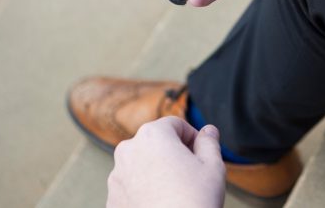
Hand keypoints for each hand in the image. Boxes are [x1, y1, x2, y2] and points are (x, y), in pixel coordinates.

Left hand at [107, 117, 225, 207]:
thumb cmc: (194, 201)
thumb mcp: (213, 166)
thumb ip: (209, 142)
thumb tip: (208, 130)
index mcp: (152, 135)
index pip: (176, 124)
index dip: (193, 137)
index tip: (202, 155)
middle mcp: (128, 150)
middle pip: (156, 143)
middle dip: (173, 153)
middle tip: (191, 174)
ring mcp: (116, 176)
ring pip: (142, 164)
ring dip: (158, 171)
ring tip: (176, 192)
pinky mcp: (112, 199)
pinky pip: (132, 186)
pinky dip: (145, 190)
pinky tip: (162, 204)